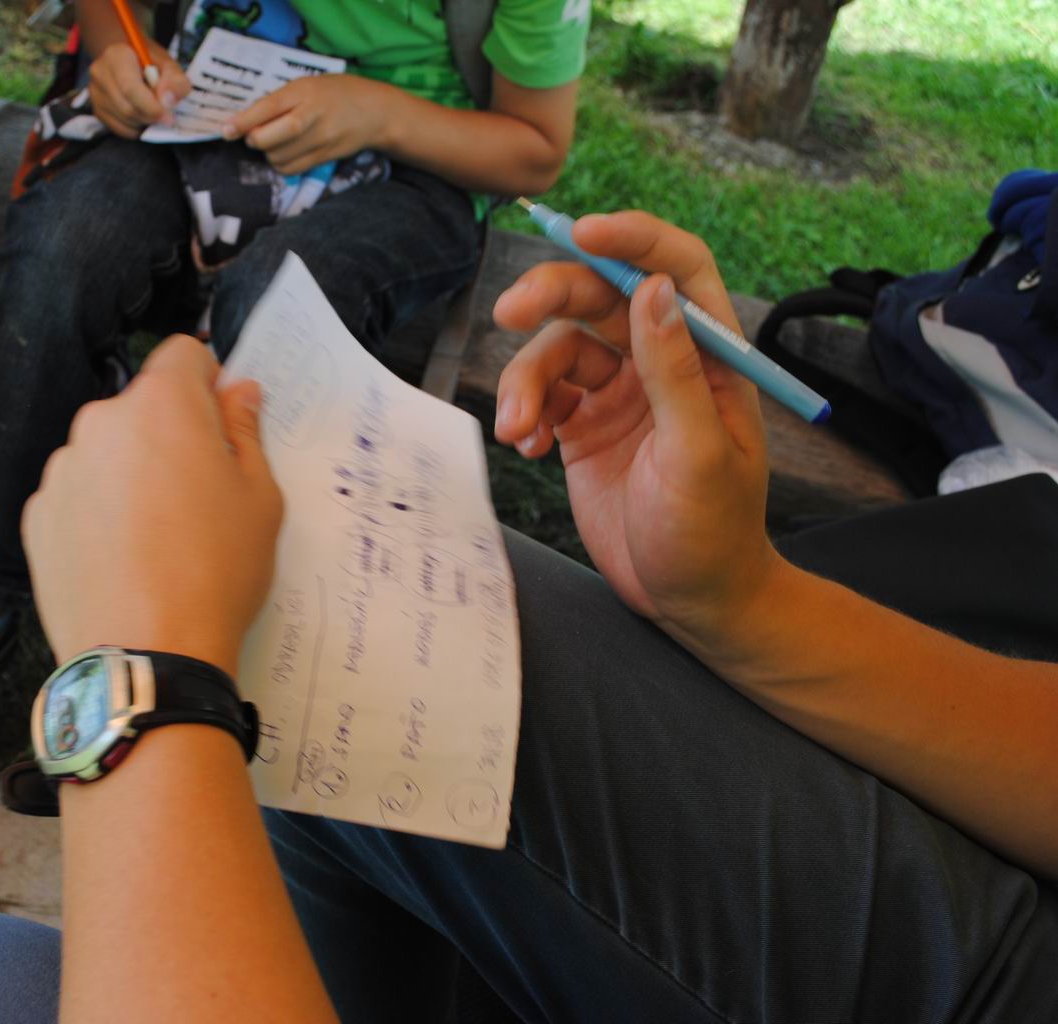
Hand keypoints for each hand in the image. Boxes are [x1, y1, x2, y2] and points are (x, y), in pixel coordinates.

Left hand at [22, 336, 283, 676]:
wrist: (146, 655)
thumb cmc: (214, 575)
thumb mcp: (259, 500)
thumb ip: (245, 432)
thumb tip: (238, 392)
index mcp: (162, 406)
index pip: (183, 353)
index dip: (208, 381)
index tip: (220, 423)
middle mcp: (101, 423)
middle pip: (142, 408)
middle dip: (169, 436)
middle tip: (198, 497)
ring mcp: (62, 470)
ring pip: (106, 453)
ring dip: (129, 476)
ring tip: (157, 539)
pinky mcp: (37, 516)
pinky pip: (76, 496)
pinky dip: (97, 515)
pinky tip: (123, 560)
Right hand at [88, 41, 190, 137]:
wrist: (130, 60)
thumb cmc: (150, 62)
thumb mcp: (169, 65)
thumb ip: (175, 81)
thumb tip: (167, 102)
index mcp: (117, 56)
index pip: (130, 89)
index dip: (151, 107)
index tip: (168, 116)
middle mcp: (100, 73)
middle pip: (127, 108)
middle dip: (150, 117)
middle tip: (166, 116)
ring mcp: (95, 93)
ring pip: (124, 121)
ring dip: (144, 122)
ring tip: (153, 110)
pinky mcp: (97, 109)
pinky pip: (119, 129)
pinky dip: (136, 128)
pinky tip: (143, 116)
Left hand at [224, 75, 390, 173]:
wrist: (375, 112)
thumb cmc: (335, 93)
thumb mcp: (307, 85)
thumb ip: (280, 100)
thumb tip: (245, 121)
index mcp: (304, 91)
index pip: (268, 108)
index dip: (243, 122)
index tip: (225, 130)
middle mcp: (312, 116)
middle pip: (270, 139)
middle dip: (254, 140)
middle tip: (253, 135)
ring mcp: (319, 140)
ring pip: (277, 158)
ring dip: (268, 153)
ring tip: (274, 142)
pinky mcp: (324, 158)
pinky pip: (291, 169)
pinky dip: (281, 164)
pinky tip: (286, 153)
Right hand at [493, 212, 779, 637]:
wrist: (688, 600)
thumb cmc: (714, 532)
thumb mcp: (698, 453)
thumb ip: (673, 372)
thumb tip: (651, 289)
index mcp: (708, 355)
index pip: (674, 269)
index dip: (631, 238)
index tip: (582, 229)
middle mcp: (660, 361)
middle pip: (599, 294)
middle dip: (550, 296)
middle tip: (507, 314)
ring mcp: (617, 392)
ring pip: (557, 348)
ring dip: (525, 380)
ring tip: (515, 428)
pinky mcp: (581, 426)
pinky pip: (540, 395)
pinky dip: (523, 413)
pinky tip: (523, 447)